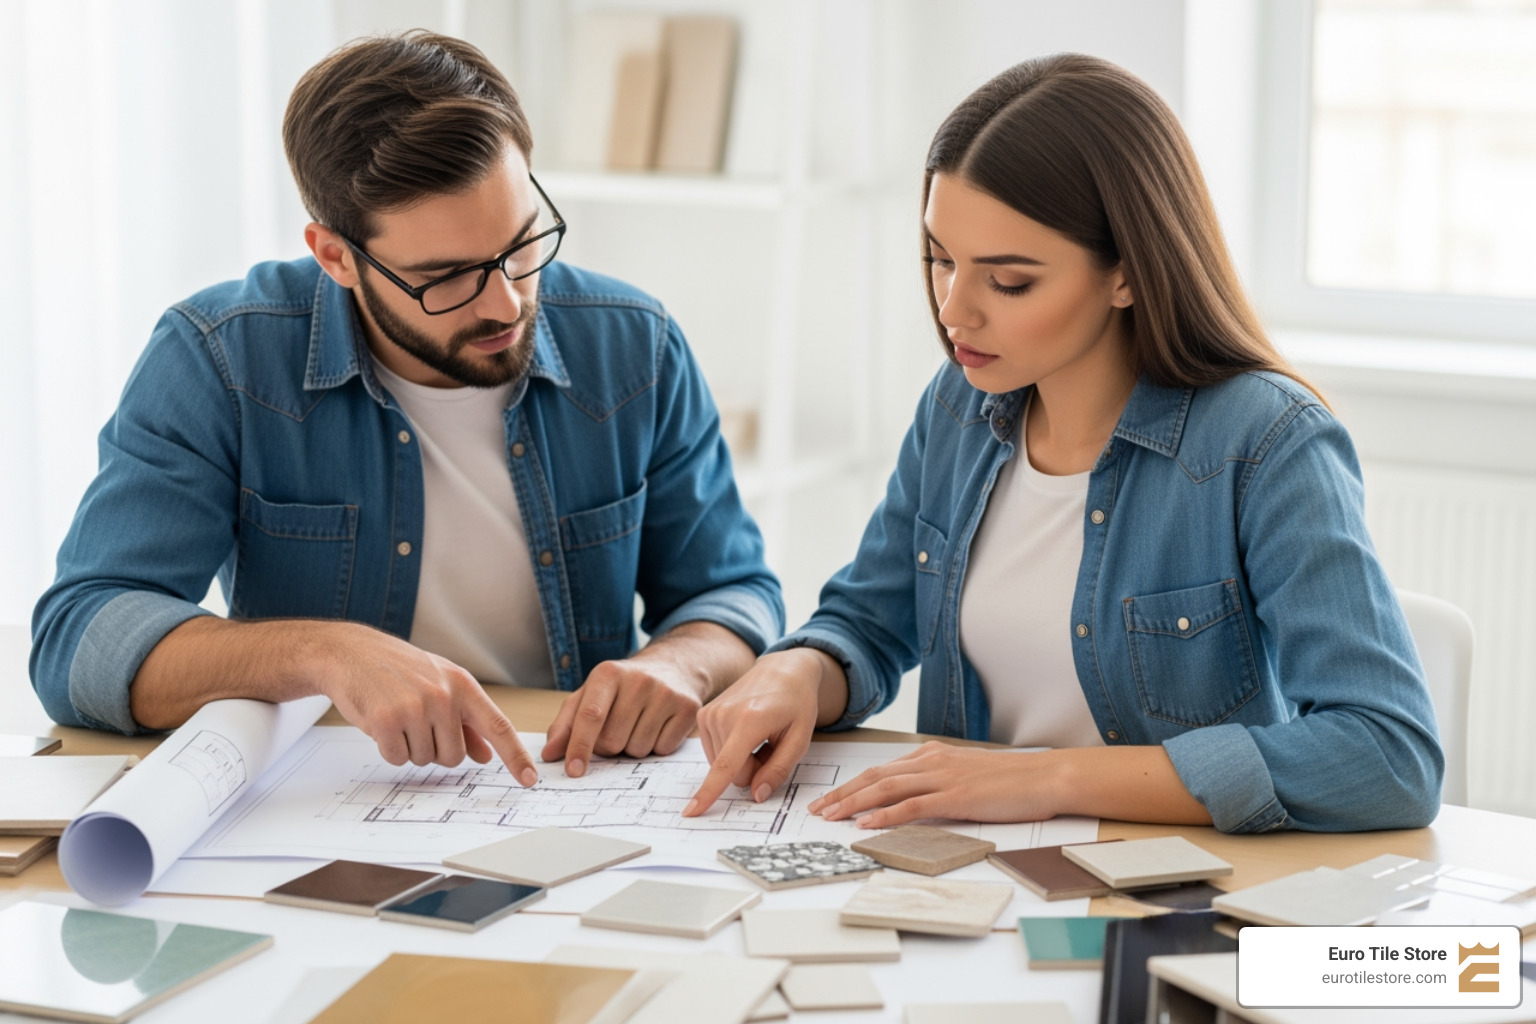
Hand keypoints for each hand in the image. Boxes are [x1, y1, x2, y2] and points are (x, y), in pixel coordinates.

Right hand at [313, 624, 538, 784]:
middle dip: (434, 749)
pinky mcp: (387, 720)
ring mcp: (416, 708)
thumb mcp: (441, 685)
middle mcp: (444, 696)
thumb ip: (466, 722)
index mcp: (463, 686)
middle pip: (453, 757)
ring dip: (409, 746)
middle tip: (416, 722)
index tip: (529, 778)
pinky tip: (382, 722)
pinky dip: (388, 748)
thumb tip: (485, 755)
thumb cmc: (400, 670)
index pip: (498, 726)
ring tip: (398, 716)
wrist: (352, 653)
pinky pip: (397, 758)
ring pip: (424, 760)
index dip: (515, 755)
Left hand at [540, 652, 705, 776]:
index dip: (579, 747)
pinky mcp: (688, 708)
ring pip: (637, 749)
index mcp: (608, 673)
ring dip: (632, 747)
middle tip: (616, 730)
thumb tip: (549, 754)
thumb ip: (566, 723)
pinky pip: (662, 750)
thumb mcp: (591, 694)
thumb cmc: (624, 687)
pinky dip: (656, 746)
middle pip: (613, 741)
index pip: (590, 716)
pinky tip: (657, 726)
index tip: (573, 771)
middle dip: (609, 747)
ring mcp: (666, 693)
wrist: (673, 667)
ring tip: (638, 724)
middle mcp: (638, 680)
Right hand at [684, 648, 831, 816]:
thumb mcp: (800, 739)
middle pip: (731, 773)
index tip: (692, 811)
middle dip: (752, 769)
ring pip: (721, 766)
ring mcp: (709, 713)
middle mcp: (722, 715)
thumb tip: (756, 795)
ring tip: (759, 736)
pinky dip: (731, 751)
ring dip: (742, 760)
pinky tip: (746, 733)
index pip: (726, 766)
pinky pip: (715, 753)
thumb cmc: (796, 703)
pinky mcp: (702, 715)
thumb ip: (779, 770)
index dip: (709, 793)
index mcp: (749, 720)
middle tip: (770, 746)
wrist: (782, 671)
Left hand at [808, 741, 1062, 827]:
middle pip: (874, 777)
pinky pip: (911, 806)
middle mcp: (931, 761)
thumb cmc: (1010, 781)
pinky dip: (884, 815)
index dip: (852, 785)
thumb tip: (911, 800)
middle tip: (817, 809)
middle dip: (842, 794)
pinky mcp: (955, 797)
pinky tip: (865, 824)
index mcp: (932, 755)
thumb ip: (937, 782)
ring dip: (853, 804)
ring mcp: (942, 778)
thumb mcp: (966, 775)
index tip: (830, 800)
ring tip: (830, 817)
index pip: (881, 770)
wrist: (1044, 777)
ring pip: (885, 789)